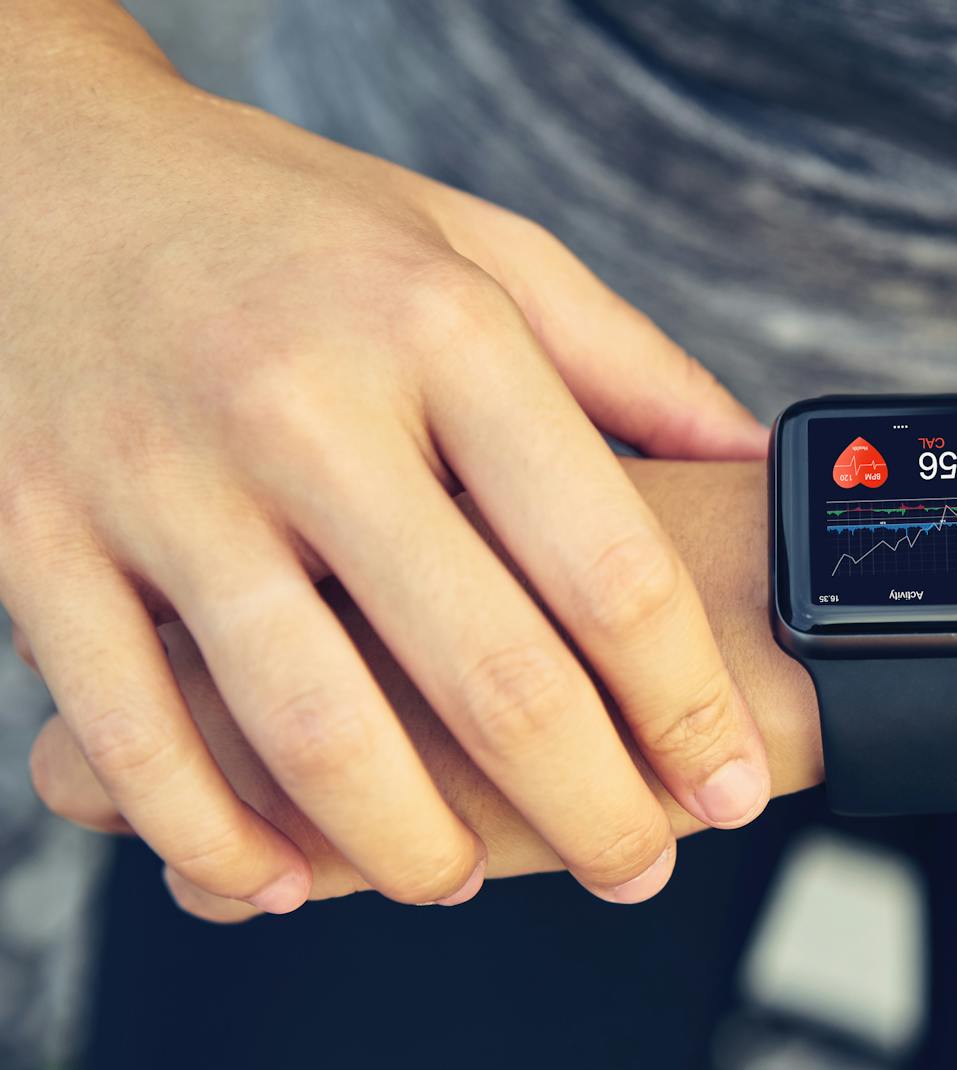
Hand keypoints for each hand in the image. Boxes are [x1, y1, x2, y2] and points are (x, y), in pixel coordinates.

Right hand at [0, 39, 770, 914]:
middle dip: (589, 808)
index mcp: (440, 332)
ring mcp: (161, 479)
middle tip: (635, 866)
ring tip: (459, 882)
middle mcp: (306, 406)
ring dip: (411, 847)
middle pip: (488, 671)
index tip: (730, 781)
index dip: (687, 701)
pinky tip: (273, 875)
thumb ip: (624, 363)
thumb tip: (754, 456)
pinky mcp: (35, 537)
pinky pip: (130, 730)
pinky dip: (207, 831)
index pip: (606, 561)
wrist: (33, 169)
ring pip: (314, 728)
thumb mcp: (478, 249)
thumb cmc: (286, 227)